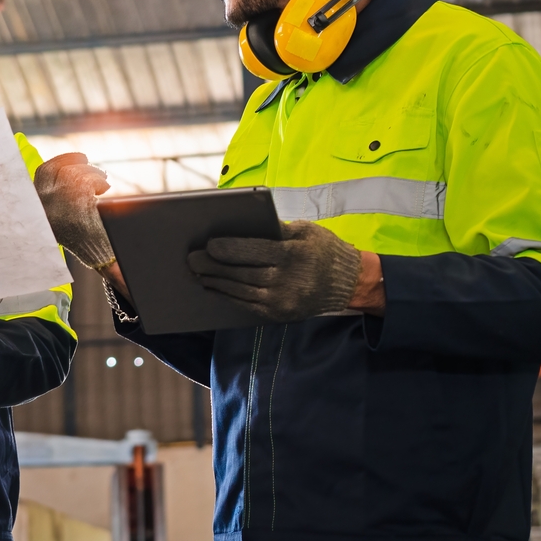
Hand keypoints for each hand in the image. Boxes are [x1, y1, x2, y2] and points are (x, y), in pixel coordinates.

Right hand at [34, 152, 115, 269]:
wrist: (97, 255)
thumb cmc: (82, 239)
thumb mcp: (60, 219)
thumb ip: (55, 199)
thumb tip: (65, 171)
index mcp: (37, 208)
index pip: (42, 174)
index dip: (57, 162)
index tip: (70, 159)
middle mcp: (43, 203)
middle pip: (56, 169)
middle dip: (71, 159)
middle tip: (85, 160)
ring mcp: (59, 201)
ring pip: (74, 172)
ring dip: (90, 172)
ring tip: (101, 180)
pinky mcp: (76, 200)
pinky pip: (87, 180)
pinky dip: (98, 180)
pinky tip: (104, 188)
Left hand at [187, 221, 362, 322]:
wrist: (349, 283)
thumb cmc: (324, 249)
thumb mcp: (306, 231)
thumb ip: (276, 229)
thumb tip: (243, 225)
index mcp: (293, 255)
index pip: (254, 251)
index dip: (229, 249)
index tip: (208, 245)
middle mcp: (287, 281)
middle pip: (242, 273)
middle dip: (214, 267)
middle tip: (192, 260)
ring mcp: (283, 301)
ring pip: (241, 291)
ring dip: (216, 283)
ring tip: (198, 273)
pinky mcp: (280, 314)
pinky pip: (248, 305)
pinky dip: (228, 296)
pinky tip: (215, 287)